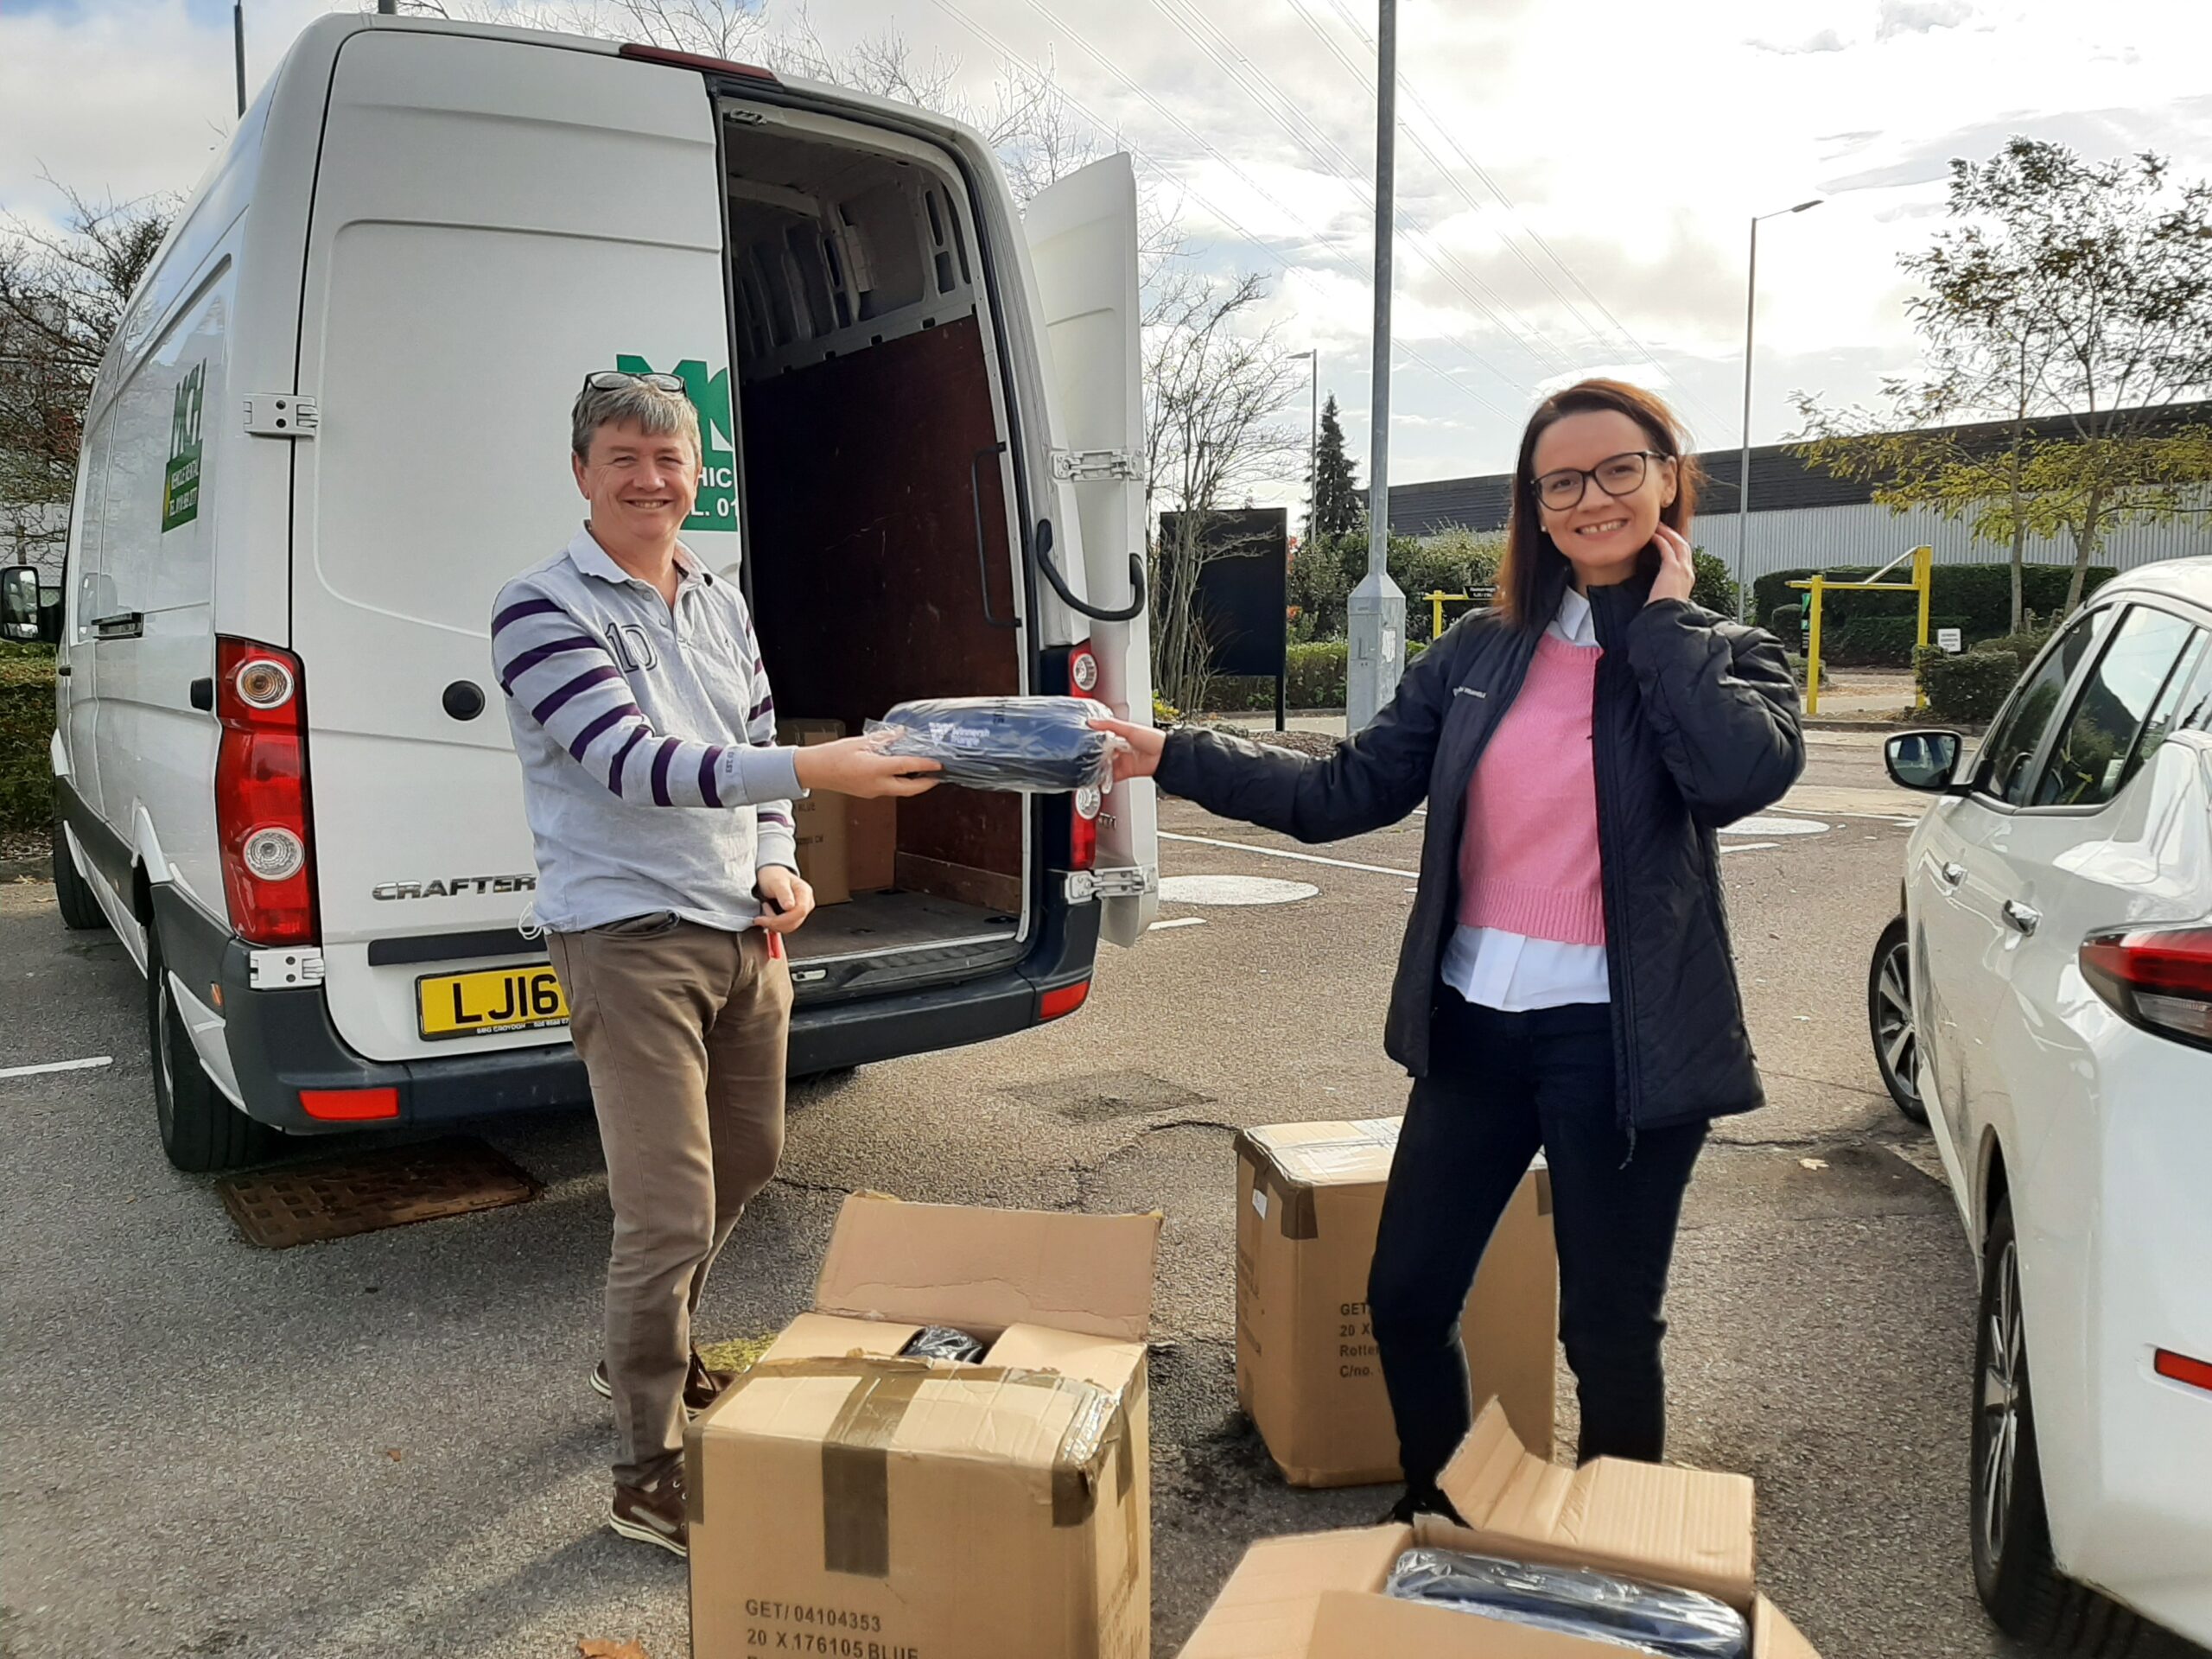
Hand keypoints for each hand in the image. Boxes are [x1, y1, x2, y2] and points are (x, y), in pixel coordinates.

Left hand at [754, 864, 813, 934]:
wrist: (770, 875)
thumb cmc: (773, 875)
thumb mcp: (776, 882)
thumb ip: (783, 893)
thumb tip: (790, 906)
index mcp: (804, 892)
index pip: (800, 912)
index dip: (783, 919)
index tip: (766, 919)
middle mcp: (806, 902)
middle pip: (795, 921)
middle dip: (776, 923)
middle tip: (760, 919)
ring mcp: (802, 910)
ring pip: (791, 927)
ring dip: (775, 925)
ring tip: (765, 913)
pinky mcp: (796, 916)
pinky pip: (787, 926)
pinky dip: (776, 926)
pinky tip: (768, 917)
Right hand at [791, 736, 940, 797]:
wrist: (814, 771)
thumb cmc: (832, 756)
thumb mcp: (860, 742)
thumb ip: (883, 739)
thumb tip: (901, 734)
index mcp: (874, 769)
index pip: (907, 767)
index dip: (925, 765)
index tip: (938, 764)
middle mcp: (876, 784)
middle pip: (909, 790)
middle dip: (927, 784)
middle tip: (938, 776)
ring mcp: (872, 792)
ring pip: (900, 791)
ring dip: (914, 784)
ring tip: (924, 773)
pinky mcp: (869, 793)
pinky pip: (890, 789)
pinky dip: (900, 783)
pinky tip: (902, 773)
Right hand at [1089, 717, 1164, 783]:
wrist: (1165, 756)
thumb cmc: (1153, 739)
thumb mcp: (1129, 728)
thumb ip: (1109, 725)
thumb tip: (1092, 721)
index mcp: (1122, 736)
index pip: (1103, 737)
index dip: (1093, 738)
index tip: (1083, 738)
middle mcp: (1121, 749)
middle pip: (1102, 752)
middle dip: (1094, 754)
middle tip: (1084, 753)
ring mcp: (1123, 761)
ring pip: (1105, 765)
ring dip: (1097, 766)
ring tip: (1088, 765)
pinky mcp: (1125, 772)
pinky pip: (1111, 776)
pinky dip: (1104, 778)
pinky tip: (1097, 776)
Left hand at [1648, 524, 1694, 605]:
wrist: (1667, 618)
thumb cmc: (1664, 613)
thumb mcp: (1666, 599)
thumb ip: (1663, 591)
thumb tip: (1654, 591)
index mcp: (1687, 581)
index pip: (1685, 558)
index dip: (1677, 547)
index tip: (1667, 540)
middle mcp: (1688, 573)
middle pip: (1684, 546)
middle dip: (1674, 535)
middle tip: (1663, 527)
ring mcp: (1682, 569)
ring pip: (1678, 543)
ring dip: (1668, 533)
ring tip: (1658, 526)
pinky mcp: (1672, 568)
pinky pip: (1667, 547)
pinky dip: (1661, 539)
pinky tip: (1653, 535)